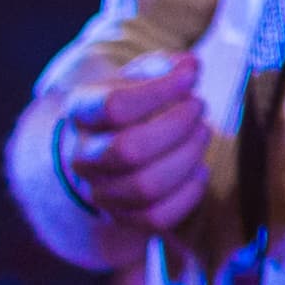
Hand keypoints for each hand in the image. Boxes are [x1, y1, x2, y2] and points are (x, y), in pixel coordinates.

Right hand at [60, 66, 214, 233]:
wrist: (108, 145)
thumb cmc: (133, 106)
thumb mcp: (140, 77)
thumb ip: (164, 67)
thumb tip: (190, 66)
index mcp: (82, 113)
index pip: (114, 107)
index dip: (159, 90)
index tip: (189, 77)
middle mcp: (84, 156)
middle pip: (129, 150)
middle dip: (177, 127)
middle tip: (198, 107)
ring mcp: (101, 191)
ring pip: (146, 186)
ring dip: (188, 156)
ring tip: (202, 132)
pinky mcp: (124, 218)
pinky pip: (159, 217)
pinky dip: (189, 192)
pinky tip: (198, 168)